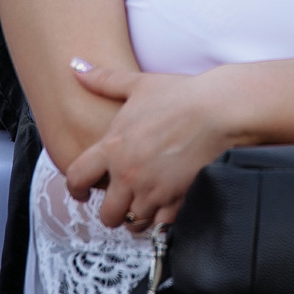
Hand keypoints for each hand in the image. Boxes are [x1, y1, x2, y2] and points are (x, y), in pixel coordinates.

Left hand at [61, 60, 233, 233]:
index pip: (77, 177)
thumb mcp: (138, 84)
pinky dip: (161, 224)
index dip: (75, 189)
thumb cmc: (181, 95)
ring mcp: (152, 190)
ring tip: (142, 209)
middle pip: (106, 212)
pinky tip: (164, 213)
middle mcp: (128, 174)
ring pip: (133, 223)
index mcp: (113, 147)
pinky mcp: (176, 200)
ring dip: (136, 219)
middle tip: (118, 205)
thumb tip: (76, 67)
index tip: (81, 193)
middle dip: (111, 211)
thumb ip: (104, 79)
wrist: (218, 110)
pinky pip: (160, 226)